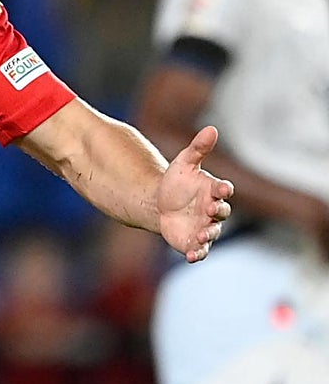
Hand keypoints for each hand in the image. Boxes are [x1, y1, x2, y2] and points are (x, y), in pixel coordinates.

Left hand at [157, 126, 234, 262]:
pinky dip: (197, 253)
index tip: (221, 188)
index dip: (223, 189)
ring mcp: (205, 227)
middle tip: (210, 209)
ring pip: (212, 233)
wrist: (160, 203)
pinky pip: (199, 250)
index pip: (223, 189)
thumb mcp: (184, 163)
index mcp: (212, 190)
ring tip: (201, 235)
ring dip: (208, 235)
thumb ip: (198, 148)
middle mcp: (213, 211)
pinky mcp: (193, 242)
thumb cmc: (176, 182)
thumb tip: (212, 128)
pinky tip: (191, 255)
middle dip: (217, 212)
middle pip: (221, 212)